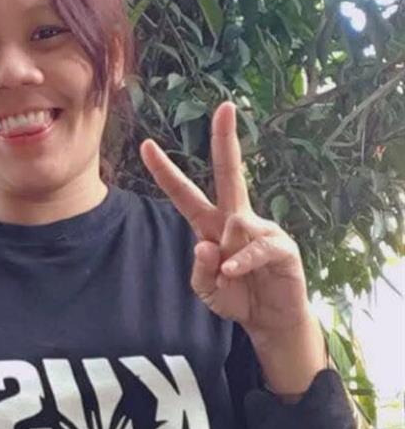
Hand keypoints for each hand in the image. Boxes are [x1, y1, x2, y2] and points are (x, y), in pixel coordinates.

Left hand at [140, 102, 310, 337]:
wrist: (271, 320)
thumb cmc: (237, 297)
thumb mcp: (206, 290)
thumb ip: (199, 271)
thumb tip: (205, 244)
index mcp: (211, 226)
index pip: (185, 194)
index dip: (166, 171)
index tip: (146, 145)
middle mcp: (237, 220)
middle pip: (229, 173)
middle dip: (226, 140)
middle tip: (224, 107)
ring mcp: (261, 229)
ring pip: (235, 224)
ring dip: (226, 255)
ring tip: (229, 278)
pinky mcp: (282, 247)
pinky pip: (257, 246)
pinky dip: (241, 262)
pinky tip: (232, 272)